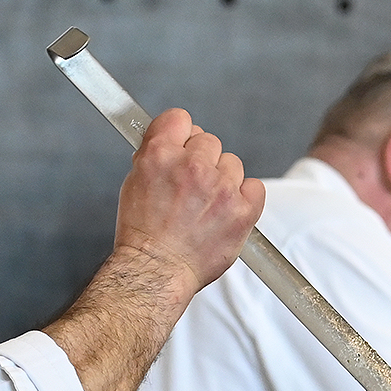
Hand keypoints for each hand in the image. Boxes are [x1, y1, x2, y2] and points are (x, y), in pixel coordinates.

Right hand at [111, 108, 265, 300]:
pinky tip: (228, 211)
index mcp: (160, 154)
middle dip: (201, 161)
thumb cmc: (143, 234)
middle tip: (191, 188)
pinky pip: (255, 187)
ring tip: (206, 206)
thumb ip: (157, 155)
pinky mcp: (242, 210)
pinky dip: (245, 197)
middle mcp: (192, 166)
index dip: (181, 135)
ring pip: (232, 164)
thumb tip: (171, 141)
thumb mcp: (135, 181)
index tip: (181, 147)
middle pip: (209, 141)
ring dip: (223, 180)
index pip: (180, 118)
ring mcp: (220, 188)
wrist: (155, 271)